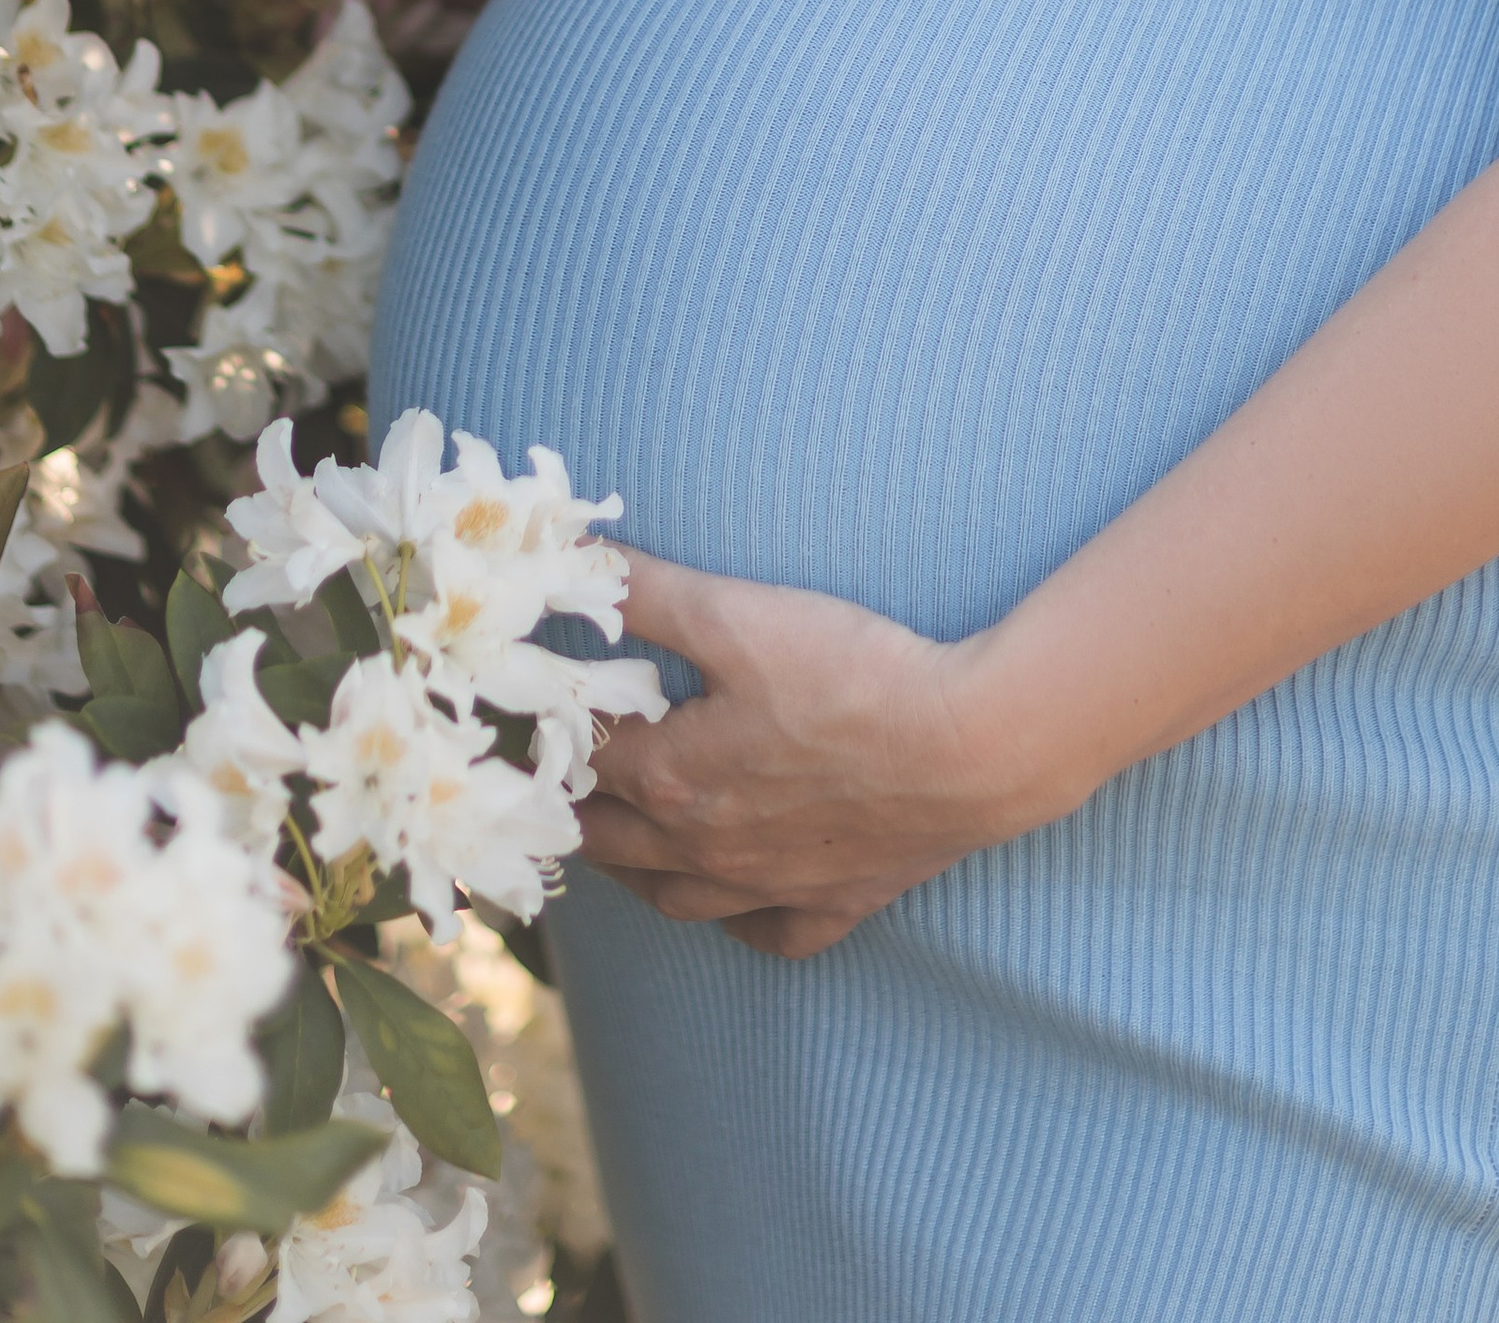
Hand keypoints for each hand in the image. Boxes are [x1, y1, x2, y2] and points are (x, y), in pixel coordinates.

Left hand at [576, 555, 1049, 958]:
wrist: (971, 749)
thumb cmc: (852, 676)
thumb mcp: (735, 614)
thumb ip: (648, 593)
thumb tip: (577, 565)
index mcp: (669, 779)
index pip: (578, 756)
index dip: (548, 725)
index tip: (527, 706)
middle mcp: (705, 849)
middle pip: (608, 839)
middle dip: (571, 801)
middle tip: (554, 767)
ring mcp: (769, 886)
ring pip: (672, 897)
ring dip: (633, 866)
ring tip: (617, 832)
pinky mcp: (833, 903)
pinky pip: (766, 933)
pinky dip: (738, 918)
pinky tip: (733, 895)